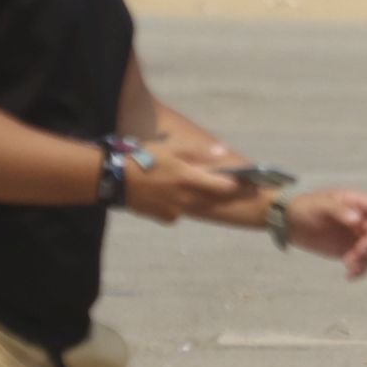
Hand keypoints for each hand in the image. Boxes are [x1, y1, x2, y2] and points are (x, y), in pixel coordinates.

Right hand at [124, 142, 253, 224]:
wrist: (115, 179)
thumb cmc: (144, 158)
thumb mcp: (172, 149)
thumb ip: (199, 152)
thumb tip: (223, 152)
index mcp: (189, 179)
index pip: (225, 187)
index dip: (240, 186)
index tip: (251, 184)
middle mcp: (185, 199)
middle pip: (215, 201)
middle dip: (227, 196)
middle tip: (240, 191)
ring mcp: (175, 211)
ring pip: (198, 207)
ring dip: (206, 201)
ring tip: (205, 192)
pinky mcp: (163, 217)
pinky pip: (179, 213)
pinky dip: (181, 206)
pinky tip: (174, 196)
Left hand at [285, 189, 366, 277]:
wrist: (289, 222)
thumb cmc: (304, 207)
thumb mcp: (320, 205)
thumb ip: (339, 210)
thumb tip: (357, 220)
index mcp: (355, 202)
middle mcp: (359, 219)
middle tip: (357, 253)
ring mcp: (354, 236)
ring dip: (364, 259)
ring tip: (348, 263)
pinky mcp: (347, 250)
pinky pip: (361, 262)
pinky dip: (359, 270)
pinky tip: (349, 275)